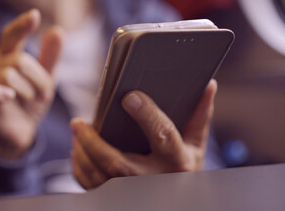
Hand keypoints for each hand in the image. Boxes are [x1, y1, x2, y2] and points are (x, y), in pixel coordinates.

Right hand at [0, 9, 63, 158]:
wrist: (21, 131)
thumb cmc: (31, 102)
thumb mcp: (46, 79)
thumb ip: (50, 57)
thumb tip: (57, 30)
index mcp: (7, 56)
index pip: (10, 35)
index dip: (21, 26)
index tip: (34, 15)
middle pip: (19, 60)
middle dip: (39, 79)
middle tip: (45, 95)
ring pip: (8, 75)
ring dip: (28, 92)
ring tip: (30, 101)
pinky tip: (8, 97)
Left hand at [71, 80, 217, 188]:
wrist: (176, 200)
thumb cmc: (184, 170)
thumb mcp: (195, 146)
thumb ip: (198, 116)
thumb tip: (208, 85)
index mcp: (176, 161)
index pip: (162, 135)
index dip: (146, 114)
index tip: (129, 96)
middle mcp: (153, 180)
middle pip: (117, 163)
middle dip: (93, 142)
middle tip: (78, 123)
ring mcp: (133, 193)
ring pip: (99, 177)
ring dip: (82, 154)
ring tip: (77, 132)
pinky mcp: (117, 199)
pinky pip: (92, 187)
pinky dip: (81, 169)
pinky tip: (78, 152)